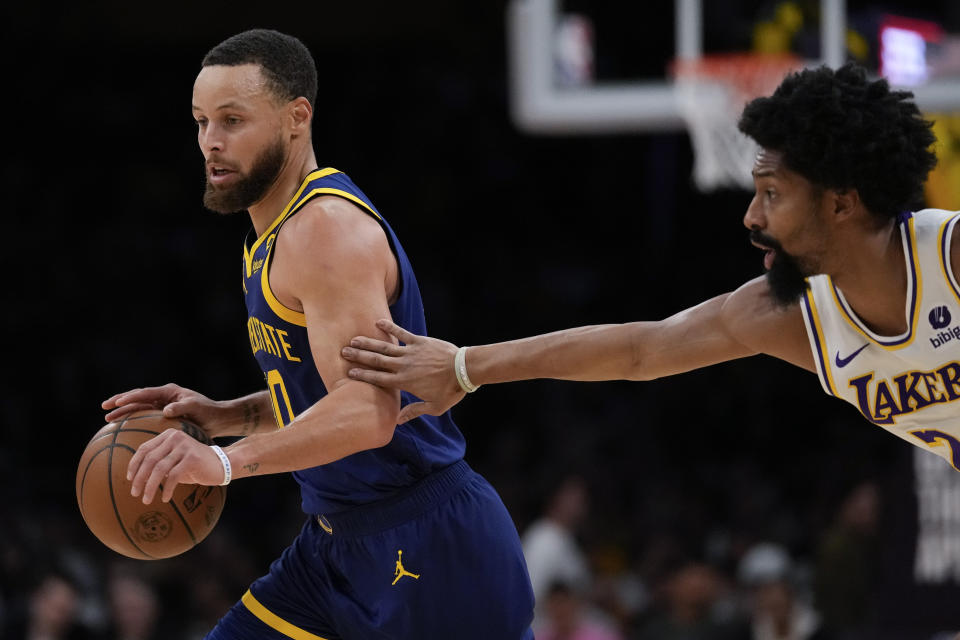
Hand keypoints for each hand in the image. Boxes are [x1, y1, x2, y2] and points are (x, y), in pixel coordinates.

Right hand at [102, 383, 228, 437]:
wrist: (217, 419)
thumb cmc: (208, 412)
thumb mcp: (196, 408)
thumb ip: (182, 407)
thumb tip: (166, 410)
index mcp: (169, 392)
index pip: (146, 393)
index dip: (131, 397)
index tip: (118, 402)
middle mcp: (163, 397)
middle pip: (137, 398)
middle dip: (120, 401)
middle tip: (104, 407)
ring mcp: (162, 406)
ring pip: (138, 408)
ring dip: (123, 412)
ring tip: (107, 418)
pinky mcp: (163, 416)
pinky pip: (144, 417)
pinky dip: (133, 422)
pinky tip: (123, 430)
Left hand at [126, 429, 225, 503]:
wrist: (221, 464)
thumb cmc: (194, 465)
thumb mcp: (174, 460)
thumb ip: (159, 462)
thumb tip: (136, 476)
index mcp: (168, 435)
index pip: (144, 449)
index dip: (134, 465)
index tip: (129, 479)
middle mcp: (175, 437)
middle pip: (150, 459)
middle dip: (140, 478)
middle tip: (135, 493)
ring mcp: (184, 446)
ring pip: (159, 469)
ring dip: (150, 487)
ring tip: (146, 499)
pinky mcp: (193, 458)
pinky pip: (173, 476)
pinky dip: (167, 489)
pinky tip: (165, 498)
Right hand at [342, 319, 465, 422]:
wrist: (464, 370)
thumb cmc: (450, 390)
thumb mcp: (434, 407)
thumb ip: (415, 411)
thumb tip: (398, 421)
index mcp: (404, 382)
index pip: (378, 379)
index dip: (363, 376)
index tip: (349, 373)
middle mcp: (403, 366)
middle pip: (376, 361)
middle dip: (359, 357)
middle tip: (344, 352)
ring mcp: (411, 353)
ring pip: (385, 347)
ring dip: (369, 343)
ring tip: (354, 339)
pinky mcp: (419, 342)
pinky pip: (402, 334)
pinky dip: (390, 327)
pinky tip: (379, 322)